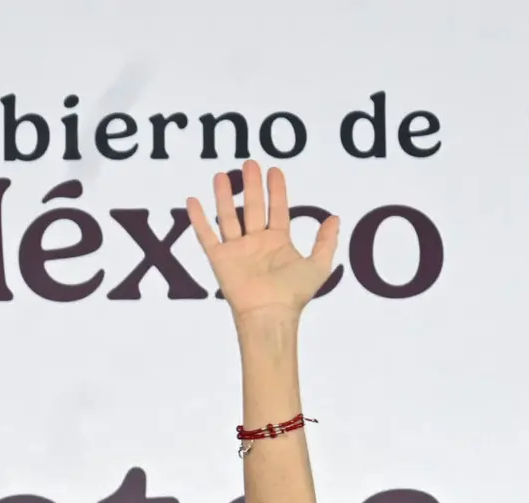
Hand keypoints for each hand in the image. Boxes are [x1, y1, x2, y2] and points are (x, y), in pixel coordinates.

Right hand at [186, 161, 340, 323]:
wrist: (270, 314)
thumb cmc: (294, 294)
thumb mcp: (318, 265)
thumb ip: (326, 241)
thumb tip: (335, 218)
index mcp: (278, 243)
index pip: (277, 210)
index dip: (277, 190)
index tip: (274, 170)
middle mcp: (256, 243)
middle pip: (253, 207)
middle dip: (252, 185)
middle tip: (250, 163)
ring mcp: (237, 250)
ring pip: (229, 217)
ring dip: (225, 196)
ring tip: (221, 175)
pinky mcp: (220, 259)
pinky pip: (206, 235)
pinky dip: (198, 219)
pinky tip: (193, 200)